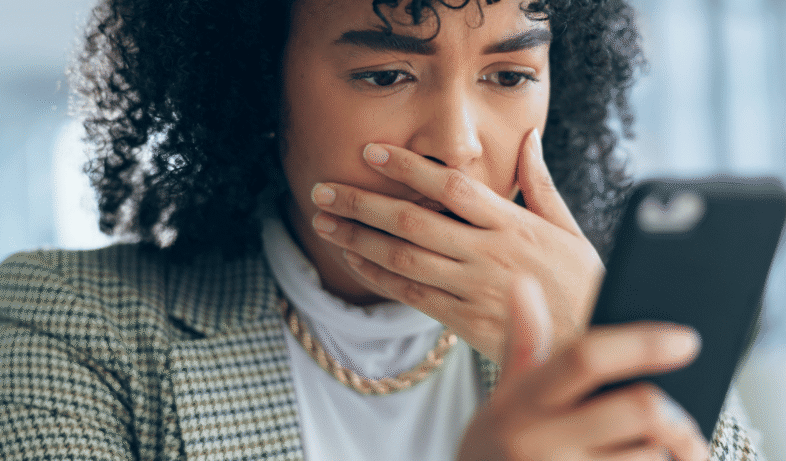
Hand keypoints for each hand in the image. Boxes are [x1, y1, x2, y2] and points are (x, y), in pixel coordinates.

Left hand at [310, 128, 602, 361]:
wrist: (590, 348)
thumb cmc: (582, 283)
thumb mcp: (570, 229)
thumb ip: (542, 184)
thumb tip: (529, 138)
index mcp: (514, 224)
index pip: (451, 186)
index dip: (407, 167)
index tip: (371, 151)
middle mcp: (488, 253)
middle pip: (413, 221)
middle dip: (363, 202)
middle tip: (323, 188)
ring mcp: (473, 289)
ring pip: (403, 258)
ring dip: (357, 237)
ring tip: (323, 220)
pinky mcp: (463, 321)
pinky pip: (410, 295)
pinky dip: (376, 276)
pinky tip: (352, 258)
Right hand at [457, 277, 709, 460]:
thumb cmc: (498, 445)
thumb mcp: (505, 395)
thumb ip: (524, 339)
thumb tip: (523, 282)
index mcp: (526, 400)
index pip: (586, 358)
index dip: (640, 344)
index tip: (684, 339)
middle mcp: (543, 439)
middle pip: (637, 408)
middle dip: (674, 410)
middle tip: (682, 413)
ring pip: (650, 455)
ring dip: (670, 452)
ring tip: (666, 450)